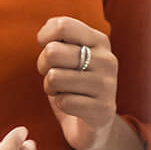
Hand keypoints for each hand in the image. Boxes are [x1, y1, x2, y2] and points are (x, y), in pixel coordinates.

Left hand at [37, 16, 120, 149]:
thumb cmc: (74, 83)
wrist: (93, 124)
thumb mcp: (69, 55)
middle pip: (52, 52)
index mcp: (99, 41)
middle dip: (43, 65)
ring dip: (50, 87)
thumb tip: (44, 36)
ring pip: (54, 77)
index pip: (63, 26)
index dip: (45, 36)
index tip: (45, 46)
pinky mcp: (103, 110)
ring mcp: (108, 85)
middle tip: (52, 74)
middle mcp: (107, 60)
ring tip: (61, 90)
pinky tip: (72, 106)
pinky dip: (61, 104)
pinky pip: (64, 101)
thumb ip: (59, 40)